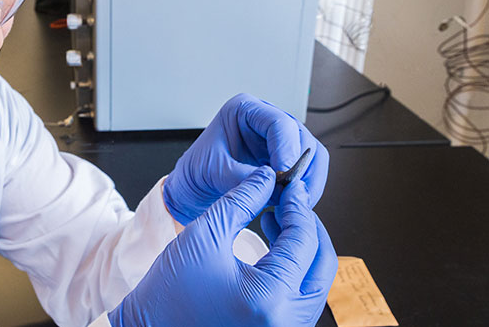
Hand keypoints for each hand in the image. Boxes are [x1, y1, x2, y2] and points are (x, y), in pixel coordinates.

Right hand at [109, 167, 336, 326]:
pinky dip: (294, 269)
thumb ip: (242, 201)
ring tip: (280, 219)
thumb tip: (266, 178)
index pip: (302, 242)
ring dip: (304, 248)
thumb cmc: (168, 291)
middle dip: (309, 228)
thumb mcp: (205, 234)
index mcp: (269, 298)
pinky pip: (299, 296)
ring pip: (314, 282)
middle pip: (322, 265)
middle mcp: (284, 322)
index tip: (292, 186)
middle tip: (292, 202)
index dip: (298, 207)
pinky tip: (276, 245)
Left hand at [163, 93, 328, 225]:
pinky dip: (304, 188)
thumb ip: (243, 178)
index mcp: (244, 110)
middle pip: (301, 138)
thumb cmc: (197, 171)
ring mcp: (278, 140)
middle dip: (300, 168)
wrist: (193, 187)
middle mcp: (265, 121)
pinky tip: (291, 202)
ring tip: (291, 200)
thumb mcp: (214, 172)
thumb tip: (274, 185)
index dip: (286, 149)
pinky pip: (307, 171)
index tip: (284, 175)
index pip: (278, 123)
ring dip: (307, 180)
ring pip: (311, 155)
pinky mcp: (284, 159)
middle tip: (290, 192)